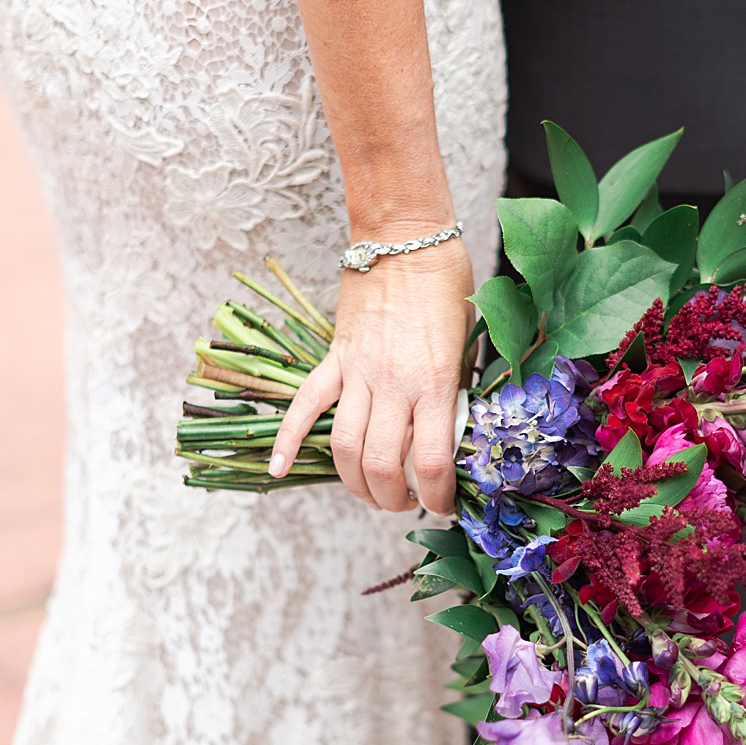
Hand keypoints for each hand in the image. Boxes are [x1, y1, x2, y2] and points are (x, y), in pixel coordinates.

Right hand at [268, 239, 473, 514]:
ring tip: (373, 493)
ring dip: (356, 483)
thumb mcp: (466, 348)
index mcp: (435, 383)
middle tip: (405, 500)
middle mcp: (394, 384)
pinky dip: (288, 441)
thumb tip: (451, 440)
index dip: (437, 496)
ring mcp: (358, 372)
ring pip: (345, 446)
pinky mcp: (336, 358)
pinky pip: (306, 406)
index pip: (432, 463)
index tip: (443, 505)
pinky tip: (279, 470)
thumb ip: (454, 396)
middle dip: (393, 497)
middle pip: (381, 465)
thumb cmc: (448, 288)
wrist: (409, 239)